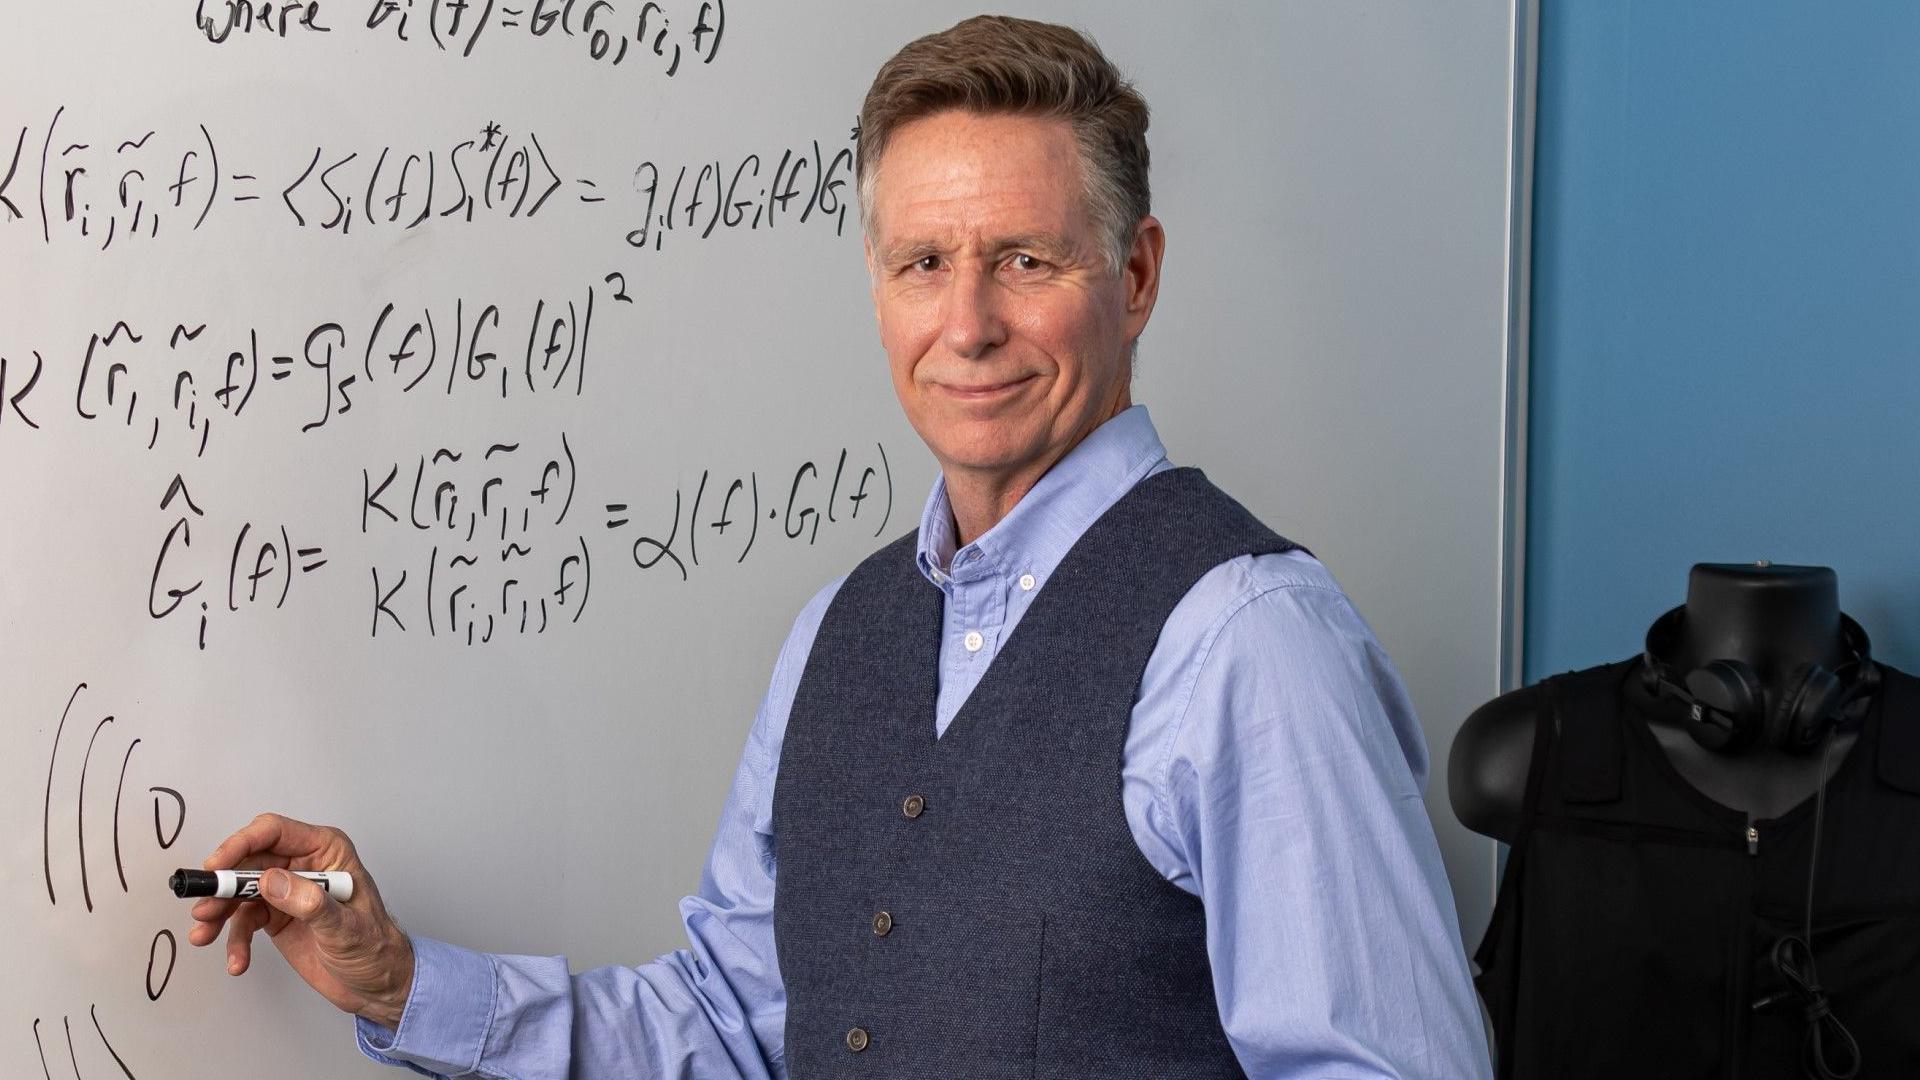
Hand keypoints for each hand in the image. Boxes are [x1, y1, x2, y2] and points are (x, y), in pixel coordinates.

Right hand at [188, 813, 414, 1028]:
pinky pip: (244, 921)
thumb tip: (270, 881)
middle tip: (204, 909)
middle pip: (248, 862)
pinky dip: (234, 941)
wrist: (377, 984)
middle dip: (222, 886)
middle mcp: (303, 865)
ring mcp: (287, 891)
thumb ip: (309, 902)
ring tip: (204, 935)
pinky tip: (237, 962)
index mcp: (326, 850)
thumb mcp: (345, 927)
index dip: (240, 844)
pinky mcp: (276, 916)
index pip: (274, 832)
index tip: (216, 868)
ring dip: (219, 914)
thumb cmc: (374, 948)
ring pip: (239, 893)